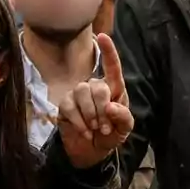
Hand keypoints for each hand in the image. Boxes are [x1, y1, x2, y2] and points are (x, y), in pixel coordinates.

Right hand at [57, 33, 134, 168]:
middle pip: (97, 86)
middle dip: (102, 110)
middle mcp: (96, 87)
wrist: (91, 152)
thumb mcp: (124, 129)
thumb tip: (110, 106)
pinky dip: (79, 121)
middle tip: (105, 128)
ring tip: (94, 129)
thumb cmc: (111, 135)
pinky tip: (85, 131)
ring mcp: (79, 94)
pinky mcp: (65, 104)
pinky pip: (69, 106)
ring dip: (90, 115)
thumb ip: (123, 117)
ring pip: (81, 92)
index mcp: (114, 89)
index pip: (112, 67)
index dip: (108, 52)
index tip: (103, 36)